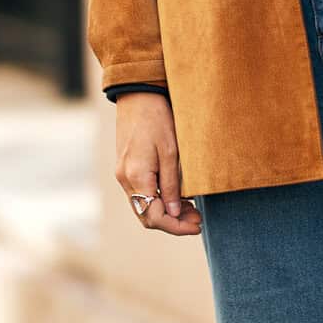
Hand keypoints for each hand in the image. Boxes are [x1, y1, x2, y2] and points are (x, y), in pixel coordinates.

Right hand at [113, 94, 201, 235]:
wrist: (138, 95)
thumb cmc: (157, 119)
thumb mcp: (171, 152)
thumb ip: (171, 185)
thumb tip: (172, 213)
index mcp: (136, 177)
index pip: (154, 217)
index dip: (177, 226)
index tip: (197, 226)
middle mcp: (125, 180)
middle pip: (147, 216)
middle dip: (173, 222)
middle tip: (198, 218)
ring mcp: (123, 175)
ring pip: (144, 206)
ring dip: (167, 212)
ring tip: (192, 208)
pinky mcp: (126, 168)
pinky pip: (142, 194)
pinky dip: (159, 200)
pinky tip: (178, 196)